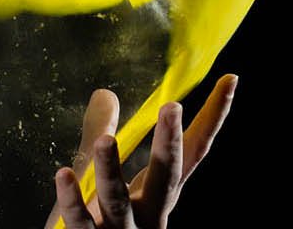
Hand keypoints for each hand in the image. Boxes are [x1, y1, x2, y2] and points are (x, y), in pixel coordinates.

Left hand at [43, 74, 237, 228]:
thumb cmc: (100, 225)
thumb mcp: (103, 177)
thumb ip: (102, 134)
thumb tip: (106, 92)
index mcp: (157, 193)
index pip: (191, 151)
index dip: (211, 117)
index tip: (230, 79)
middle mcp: (149, 213)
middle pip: (165, 177)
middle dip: (170, 144)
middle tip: (172, 107)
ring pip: (119, 201)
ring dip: (111, 170)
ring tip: (105, 141)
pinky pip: (81, 224)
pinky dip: (72, 200)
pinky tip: (62, 174)